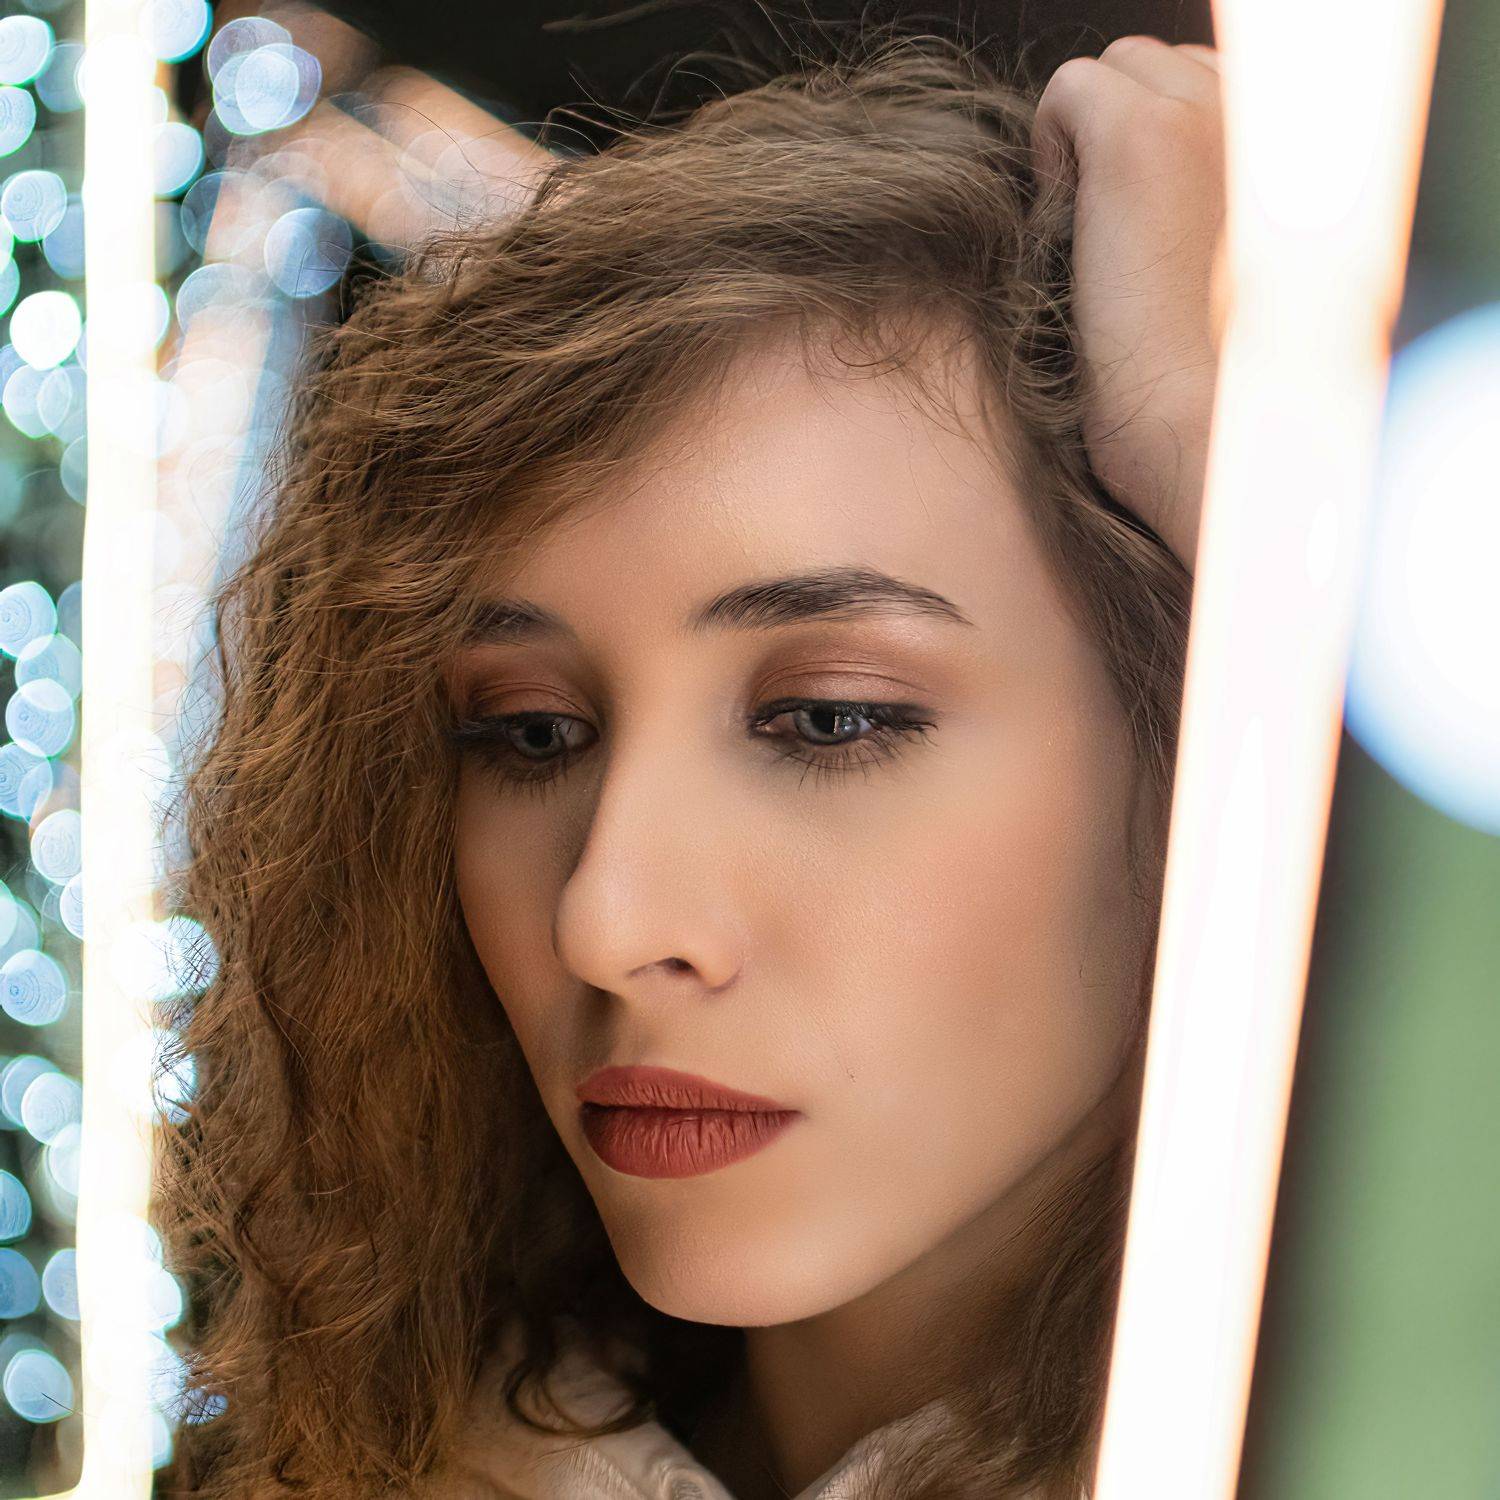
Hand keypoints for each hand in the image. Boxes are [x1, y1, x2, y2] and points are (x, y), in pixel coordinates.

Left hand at [1032, 36, 1227, 571]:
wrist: (1206, 431)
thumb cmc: (1211, 392)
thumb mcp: (1236, 280)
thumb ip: (1216, 204)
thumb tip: (1151, 178)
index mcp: (1307, 145)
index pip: (1207, 85)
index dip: (1155, 151)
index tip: (1147, 237)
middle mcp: (1272, 111)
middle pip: (1159, 65)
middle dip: (1120, 136)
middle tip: (1120, 245)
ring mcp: (1211, 113)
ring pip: (1115, 69)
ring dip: (1086, 143)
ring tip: (1101, 244)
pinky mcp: (1142, 136)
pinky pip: (1067, 90)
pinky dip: (1051, 150)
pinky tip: (1074, 234)